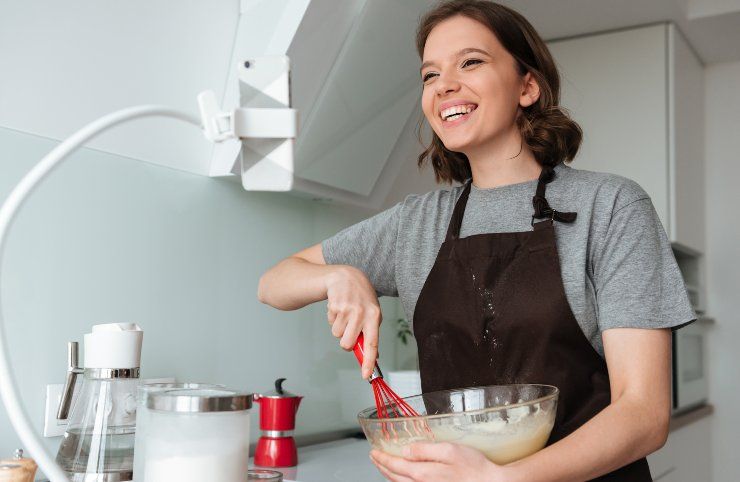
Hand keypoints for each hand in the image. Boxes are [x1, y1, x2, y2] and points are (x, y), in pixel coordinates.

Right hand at [325, 265, 381, 378]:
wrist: (346, 276)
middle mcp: (361, 313)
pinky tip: (339, 307)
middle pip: (347, 344)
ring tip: (345, 313)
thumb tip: (372, 357)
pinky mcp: (335, 306)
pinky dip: (333, 319)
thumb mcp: (371, 313)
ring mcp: (347, 309)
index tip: (366, 375)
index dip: (369, 361)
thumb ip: (370, 333)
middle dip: (345, 341)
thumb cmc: (361, 298)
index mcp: (374, 316)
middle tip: (349, 329)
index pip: (372, 343)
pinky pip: (331, 324)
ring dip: (339, 328)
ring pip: (337, 335)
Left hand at [369, 442, 513, 481]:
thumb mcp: (450, 450)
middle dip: (382, 466)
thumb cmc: (475, 468)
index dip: (382, 458)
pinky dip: (402, 481)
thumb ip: (425, 450)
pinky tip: (404, 477)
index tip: (373, 452)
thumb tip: (406, 450)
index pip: (395, 465)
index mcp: (423, 473)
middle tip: (375, 457)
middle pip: (395, 476)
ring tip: (385, 466)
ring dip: (391, 475)